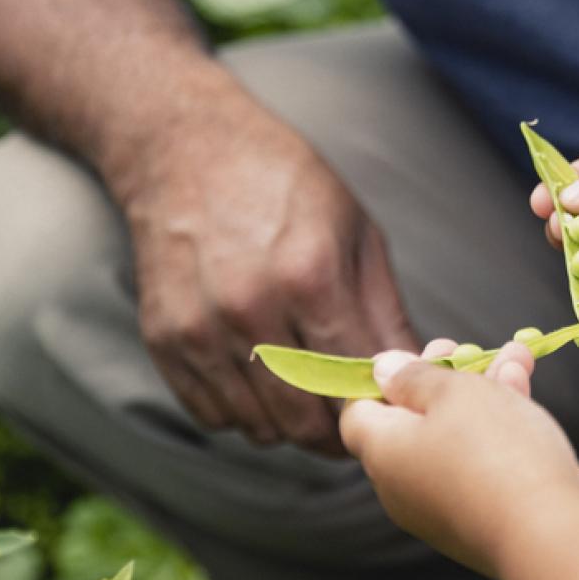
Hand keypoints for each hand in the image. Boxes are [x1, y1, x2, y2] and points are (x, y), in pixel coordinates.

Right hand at [118, 114, 416, 454]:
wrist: (185, 148)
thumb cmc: (283, 183)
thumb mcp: (356, 231)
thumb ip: (385, 313)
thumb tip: (414, 375)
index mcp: (309, 277)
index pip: (354, 384)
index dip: (376, 407)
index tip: (386, 409)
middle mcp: (249, 310)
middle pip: (306, 421)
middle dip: (336, 431)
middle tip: (349, 416)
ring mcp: (200, 329)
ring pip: (259, 428)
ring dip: (289, 426)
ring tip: (305, 396)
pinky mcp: (164, 341)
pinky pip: (213, 415)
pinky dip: (242, 413)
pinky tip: (258, 381)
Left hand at [339, 342, 578, 576]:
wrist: (550, 533)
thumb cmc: (494, 452)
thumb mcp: (453, 391)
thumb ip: (416, 376)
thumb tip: (381, 370)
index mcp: (383, 455)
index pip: (357, 414)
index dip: (379, 380)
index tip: (413, 357)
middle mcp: (404, 488)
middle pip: (412, 423)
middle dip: (442, 378)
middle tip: (461, 349)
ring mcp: (445, 508)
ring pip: (455, 439)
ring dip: (481, 393)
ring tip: (513, 355)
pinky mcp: (485, 518)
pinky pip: (482, 464)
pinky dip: (500, 427)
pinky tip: (524, 387)